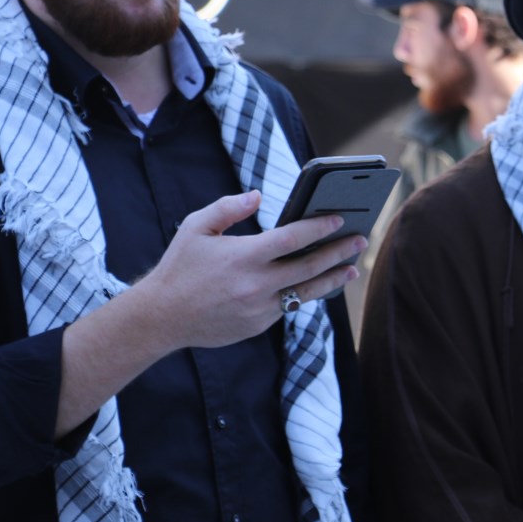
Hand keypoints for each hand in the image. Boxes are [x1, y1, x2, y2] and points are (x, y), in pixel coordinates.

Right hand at [139, 191, 365, 351]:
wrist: (162, 317)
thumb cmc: (180, 267)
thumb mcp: (195, 227)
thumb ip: (228, 208)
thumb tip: (258, 195)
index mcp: (243, 257)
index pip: (292, 239)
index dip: (319, 228)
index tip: (339, 218)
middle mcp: (256, 285)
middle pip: (309, 267)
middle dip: (338, 252)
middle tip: (360, 240)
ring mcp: (259, 309)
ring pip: (305, 293)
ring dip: (332, 279)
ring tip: (350, 268)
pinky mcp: (258, 326)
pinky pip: (288, 307)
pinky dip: (304, 294)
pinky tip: (317, 284)